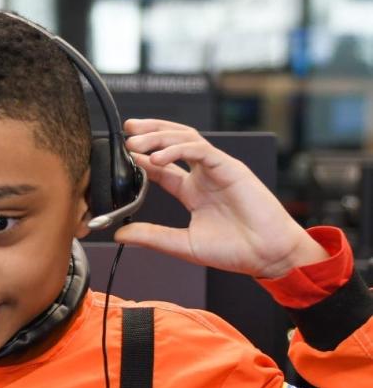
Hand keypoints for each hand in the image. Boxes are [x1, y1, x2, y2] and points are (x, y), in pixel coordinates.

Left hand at [114, 119, 327, 278]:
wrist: (268, 255)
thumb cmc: (235, 250)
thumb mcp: (182, 244)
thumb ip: (152, 237)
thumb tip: (120, 234)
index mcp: (193, 191)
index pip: (163, 167)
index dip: (142, 159)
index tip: (122, 157)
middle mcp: (204, 176)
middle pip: (174, 143)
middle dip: (150, 133)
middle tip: (127, 133)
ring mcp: (217, 169)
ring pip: (185, 140)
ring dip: (158, 137)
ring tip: (135, 143)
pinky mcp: (230, 168)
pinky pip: (201, 150)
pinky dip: (177, 150)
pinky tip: (157, 157)